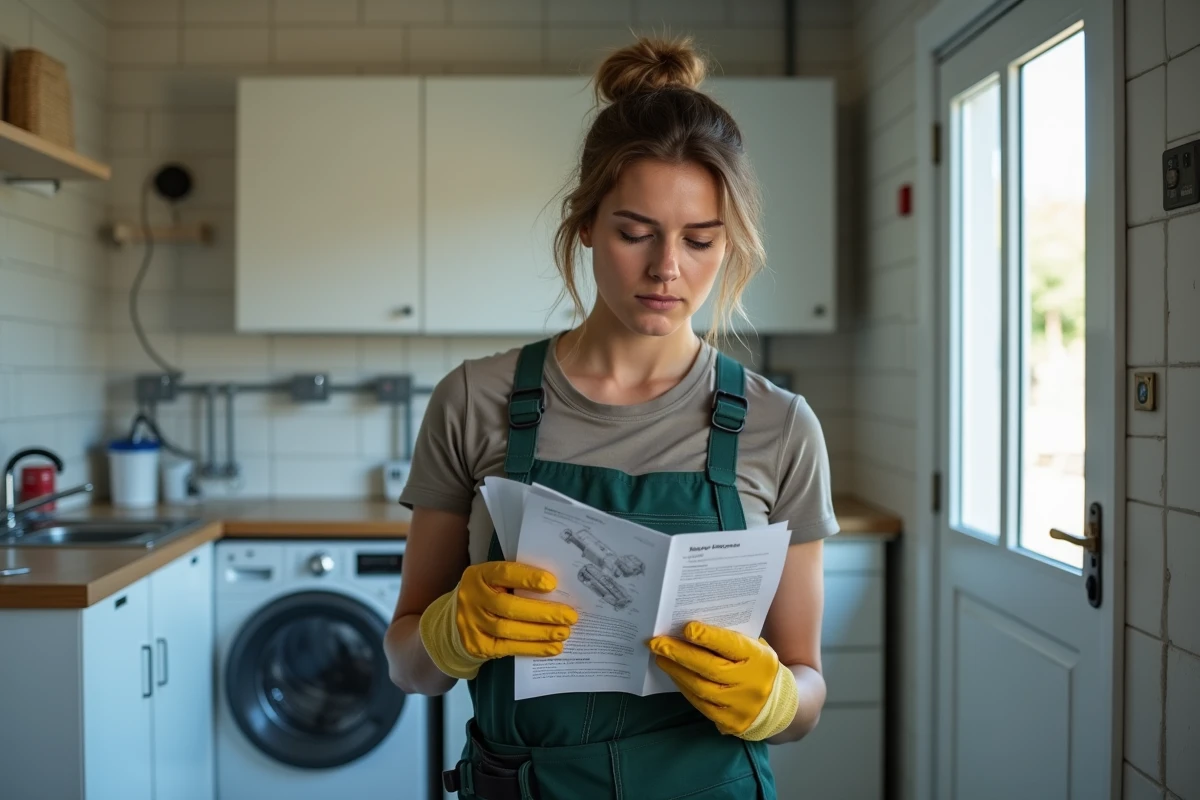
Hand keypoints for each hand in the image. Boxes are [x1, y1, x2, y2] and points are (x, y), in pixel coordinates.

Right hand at [420, 561, 577, 679]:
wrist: (453, 625)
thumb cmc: (485, 596)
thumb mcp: (492, 581)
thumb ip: (516, 580)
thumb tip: (558, 588)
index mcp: (478, 575)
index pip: (504, 574)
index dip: (528, 578)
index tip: (552, 583)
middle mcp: (471, 598)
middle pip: (509, 607)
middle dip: (543, 612)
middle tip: (570, 615)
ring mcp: (472, 624)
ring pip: (509, 630)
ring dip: (541, 632)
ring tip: (564, 632)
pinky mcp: (478, 646)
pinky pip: (509, 648)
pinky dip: (534, 649)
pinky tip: (552, 648)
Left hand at [649, 621, 797, 740]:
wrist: (780, 705)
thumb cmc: (758, 667)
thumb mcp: (754, 649)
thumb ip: (729, 641)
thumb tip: (691, 629)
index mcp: (759, 659)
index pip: (731, 646)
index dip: (708, 637)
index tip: (687, 628)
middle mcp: (751, 684)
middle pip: (709, 668)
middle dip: (680, 653)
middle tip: (657, 643)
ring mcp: (740, 706)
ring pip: (700, 687)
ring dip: (676, 671)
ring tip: (661, 657)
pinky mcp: (730, 722)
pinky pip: (701, 704)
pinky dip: (685, 688)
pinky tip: (675, 676)